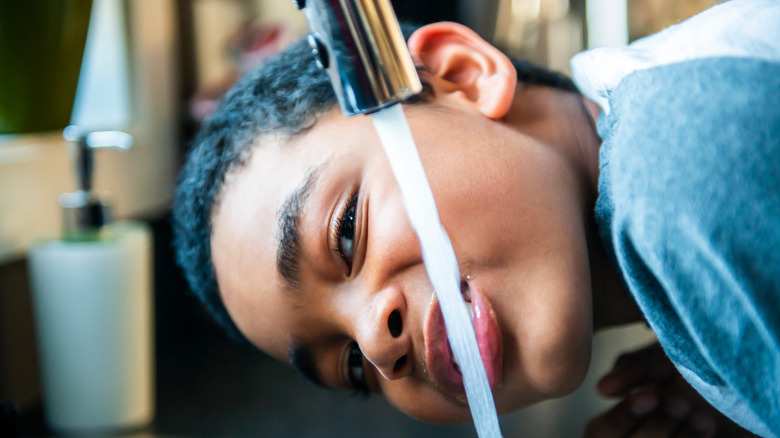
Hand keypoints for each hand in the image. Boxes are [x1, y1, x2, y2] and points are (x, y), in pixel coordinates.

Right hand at [583, 342, 755, 437]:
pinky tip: (705, 422)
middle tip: (679, 402)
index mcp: (612, 425)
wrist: (727, 385)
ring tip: (701, 415)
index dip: (624, 416)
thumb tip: (603, 388)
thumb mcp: (660, 360)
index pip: (602, 431)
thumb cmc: (687, 366)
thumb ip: (634, 370)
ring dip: (681, 437)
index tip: (649, 396)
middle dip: (657, 426)